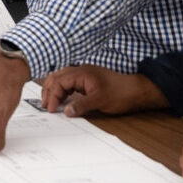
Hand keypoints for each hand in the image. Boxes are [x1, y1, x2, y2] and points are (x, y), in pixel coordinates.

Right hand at [41, 64, 168, 116]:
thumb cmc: (120, 93)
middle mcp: (79, 70)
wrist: (136, 89)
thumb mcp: (100, 101)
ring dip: (54, 89)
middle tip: (45, 105)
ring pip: (60, 78)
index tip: (51, 109)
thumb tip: (66, 112)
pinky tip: (62, 98)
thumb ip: (81, 106)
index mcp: (80, 73)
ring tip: (51, 102)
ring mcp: (82, 73)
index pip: (58, 82)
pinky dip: (61, 89)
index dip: (52, 96)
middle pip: (55, 77)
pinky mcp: (86, 78)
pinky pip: (68, 81)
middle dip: (48, 90)